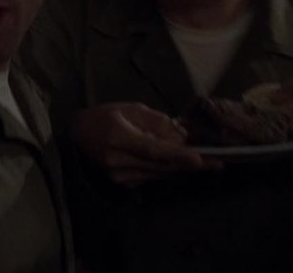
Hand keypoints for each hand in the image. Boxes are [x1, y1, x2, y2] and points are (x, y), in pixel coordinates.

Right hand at [73, 103, 219, 185]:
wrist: (75, 137)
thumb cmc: (103, 117)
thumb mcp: (128, 109)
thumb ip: (155, 121)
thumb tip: (180, 136)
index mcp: (117, 137)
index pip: (152, 149)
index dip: (177, 155)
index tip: (199, 158)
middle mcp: (117, 160)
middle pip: (160, 165)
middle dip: (189, 164)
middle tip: (217, 163)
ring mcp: (118, 175)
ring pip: (158, 173)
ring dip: (179, 167)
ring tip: (202, 161)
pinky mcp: (121, 183)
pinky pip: (151, 177)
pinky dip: (165, 170)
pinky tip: (176, 163)